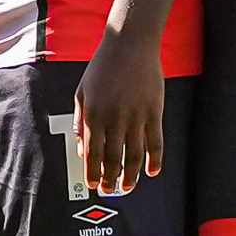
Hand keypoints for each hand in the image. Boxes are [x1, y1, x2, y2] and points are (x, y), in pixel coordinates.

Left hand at [74, 26, 164, 196]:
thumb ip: (79, 120)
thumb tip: (81, 148)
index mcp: (94, 114)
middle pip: (112, 158)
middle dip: (110, 178)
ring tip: (127, 186)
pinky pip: (156, 142)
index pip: (92, 152)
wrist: (130, 44)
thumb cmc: (103, 66)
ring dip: (131, 175)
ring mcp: (136, 116)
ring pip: (134, 155)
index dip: (93, 171)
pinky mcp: (154, 112)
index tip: (93, 184)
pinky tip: (153, 172)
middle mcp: (114, 119)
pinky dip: (155, 160)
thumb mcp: (82, 91)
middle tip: (110, 190)